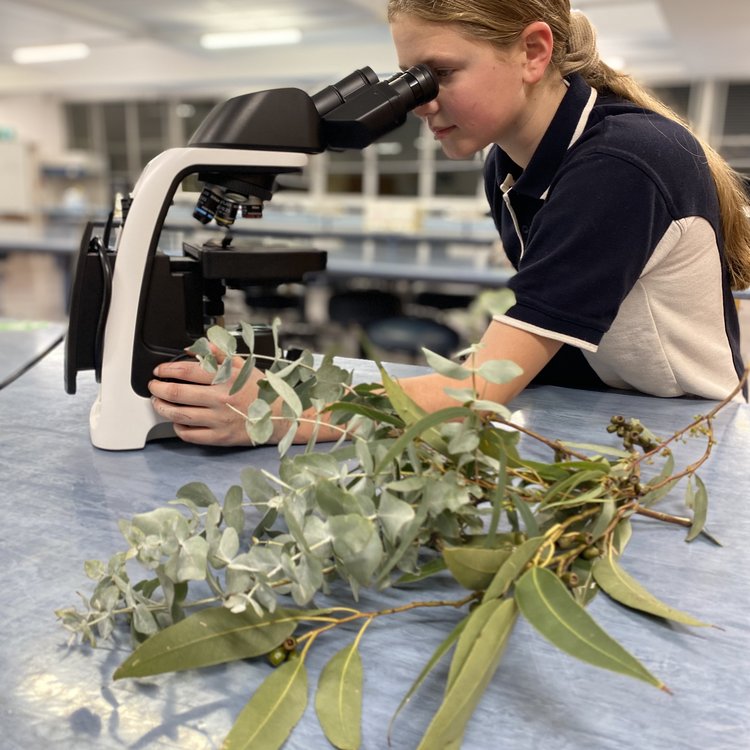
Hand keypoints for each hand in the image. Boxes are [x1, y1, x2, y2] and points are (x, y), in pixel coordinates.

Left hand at [148, 354, 262, 445]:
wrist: (280, 416)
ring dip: (162, 407)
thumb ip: (217, 354)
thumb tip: (193, 348)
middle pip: (176, 394)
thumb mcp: (243, 365)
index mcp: (225, 378)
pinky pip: (189, 434)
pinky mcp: (219, 438)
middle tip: (154, 386)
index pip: (186, 371)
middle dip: (158, 389)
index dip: (167, 370)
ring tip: (159, 402)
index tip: (160, 371)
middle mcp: (220, 400)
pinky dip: (178, 427)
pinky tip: (178, 420)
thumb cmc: (260, 390)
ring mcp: (219, 420)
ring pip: (178, 415)